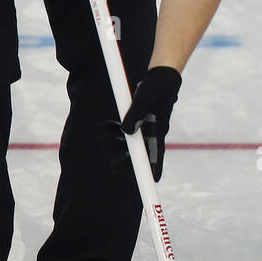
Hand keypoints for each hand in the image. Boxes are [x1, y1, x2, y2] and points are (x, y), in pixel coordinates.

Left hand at [117, 66, 181, 181]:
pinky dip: (115, 130)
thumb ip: (134, 114)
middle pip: (140, 154)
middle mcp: (153, 133)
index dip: (153, 170)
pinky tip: (106, 125)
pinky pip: (126, 130)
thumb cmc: (156, 88)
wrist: (160, 78)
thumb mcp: (144, 99)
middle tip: (113, 167)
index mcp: (158, 132)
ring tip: (101, 136)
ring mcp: (146, 128)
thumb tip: (125, 131)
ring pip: (130, 143)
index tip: (151, 182)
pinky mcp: (139, 120)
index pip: (157, 156)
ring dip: (115, 142)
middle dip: (126, 160)